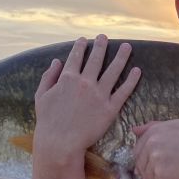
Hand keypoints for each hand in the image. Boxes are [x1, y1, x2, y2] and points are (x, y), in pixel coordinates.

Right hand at [34, 35, 138, 157]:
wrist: (60, 142)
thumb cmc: (48, 121)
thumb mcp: (41, 95)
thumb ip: (49, 76)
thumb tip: (56, 61)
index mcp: (68, 78)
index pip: (76, 57)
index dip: (80, 46)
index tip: (84, 39)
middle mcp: (85, 82)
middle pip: (96, 59)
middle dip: (101, 45)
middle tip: (105, 36)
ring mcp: (99, 94)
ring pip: (113, 70)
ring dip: (121, 57)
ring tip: (127, 46)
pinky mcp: (110, 108)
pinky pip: (124, 91)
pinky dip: (132, 80)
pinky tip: (137, 70)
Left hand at [132, 119, 178, 178]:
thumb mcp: (178, 126)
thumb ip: (154, 126)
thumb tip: (134, 130)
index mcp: (155, 130)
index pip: (138, 148)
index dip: (144, 159)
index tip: (153, 164)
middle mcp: (152, 142)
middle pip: (140, 162)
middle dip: (148, 171)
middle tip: (161, 175)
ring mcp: (155, 158)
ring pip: (148, 174)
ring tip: (171, 178)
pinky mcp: (161, 173)